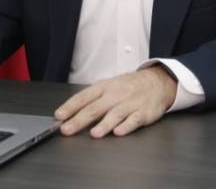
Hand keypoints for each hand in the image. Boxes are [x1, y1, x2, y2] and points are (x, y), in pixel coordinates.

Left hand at [54, 66, 176, 137]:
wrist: (157, 82)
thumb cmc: (128, 86)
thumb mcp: (109, 87)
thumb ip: (92, 100)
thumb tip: (70, 114)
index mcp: (104, 87)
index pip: (84, 97)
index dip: (70, 106)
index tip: (59, 116)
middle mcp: (115, 95)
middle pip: (95, 108)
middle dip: (80, 120)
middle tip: (67, 129)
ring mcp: (130, 103)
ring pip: (115, 114)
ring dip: (104, 125)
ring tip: (94, 134)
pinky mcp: (143, 113)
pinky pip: (134, 120)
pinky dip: (126, 126)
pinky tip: (118, 132)